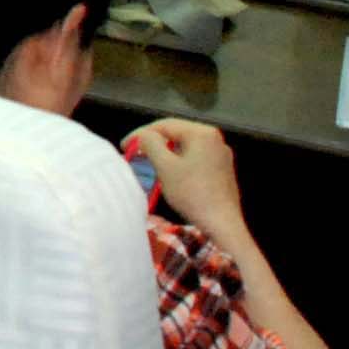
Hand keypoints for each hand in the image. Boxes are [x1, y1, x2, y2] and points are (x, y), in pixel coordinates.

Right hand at [129, 118, 246, 241]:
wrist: (222, 223)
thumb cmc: (192, 194)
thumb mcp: (165, 167)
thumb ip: (151, 144)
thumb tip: (143, 135)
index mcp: (202, 133)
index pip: (165, 125)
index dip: (141, 134)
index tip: (125, 146)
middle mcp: (215, 138)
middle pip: (177, 133)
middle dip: (154, 142)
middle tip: (135, 153)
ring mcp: (221, 154)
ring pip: (187, 146)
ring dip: (166, 152)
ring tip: (150, 163)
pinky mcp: (223, 168)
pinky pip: (196, 157)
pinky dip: (180, 161)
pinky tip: (172, 173)